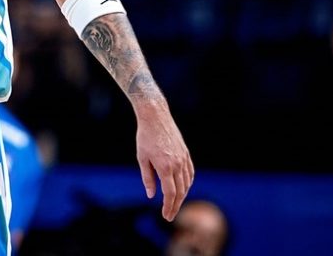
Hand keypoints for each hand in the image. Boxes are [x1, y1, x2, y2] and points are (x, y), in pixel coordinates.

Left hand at [136, 105, 193, 221]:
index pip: (170, 193)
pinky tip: (183, 188)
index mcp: (165, 167)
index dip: (168, 206)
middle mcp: (177, 164)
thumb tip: (151, 195)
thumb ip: (147, 178)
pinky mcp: (186, 153)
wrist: (155, 116)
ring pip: (187, 183)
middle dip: (175, 205)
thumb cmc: (145, 137)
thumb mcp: (142, 158)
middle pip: (180, 191)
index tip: (165, 216)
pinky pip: (190, 173)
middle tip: (169, 216)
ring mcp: (184, 158)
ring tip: (175, 204)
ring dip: (182, 196)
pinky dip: (188, 183)